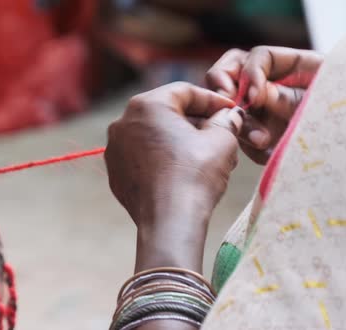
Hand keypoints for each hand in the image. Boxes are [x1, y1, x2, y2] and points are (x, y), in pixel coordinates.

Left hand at [105, 82, 242, 271]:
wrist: (169, 221)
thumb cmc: (196, 175)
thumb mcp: (221, 141)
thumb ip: (226, 120)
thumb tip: (230, 115)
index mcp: (147, 105)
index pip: (185, 91)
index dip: (213, 100)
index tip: (231, 110)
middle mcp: (123, 121)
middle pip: (167, 113)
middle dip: (196, 122)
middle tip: (221, 134)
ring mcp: (115, 148)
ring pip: (154, 136)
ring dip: (179, 141)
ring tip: (205, 156)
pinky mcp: (115, 172)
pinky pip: (143, 157)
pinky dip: (162, 159)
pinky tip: (183, 172)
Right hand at [206, 46, 322, 163]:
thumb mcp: (322, 104)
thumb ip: (289, 97)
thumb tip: (257, 95)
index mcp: (293, 67)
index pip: (260, 57)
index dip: (251, 72)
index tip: (256, 95)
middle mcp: (271, 85)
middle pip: (230, 73)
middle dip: (225, 89)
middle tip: (230, 109)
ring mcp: (262, 111)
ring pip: (229, 107)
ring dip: (239, 123)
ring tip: (261, 142)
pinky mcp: (260, 136)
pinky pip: (240, 136)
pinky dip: (248, 145)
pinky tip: (265, 154)